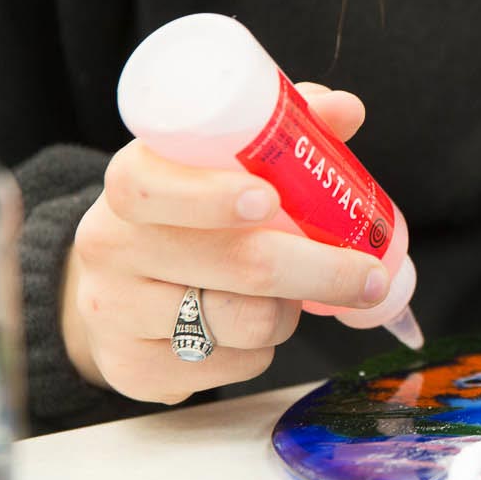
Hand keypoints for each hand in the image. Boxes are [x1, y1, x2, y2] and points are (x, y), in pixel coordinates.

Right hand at [61, 83, 392, 404]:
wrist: (118, 287)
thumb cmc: (188, 217)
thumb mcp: (219, 167)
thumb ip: (281, 133)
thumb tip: (344, 109)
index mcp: (132, 183)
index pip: (150, 185)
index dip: (211, 193)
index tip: (269, 199)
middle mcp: (111, 246)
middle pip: (233, 262)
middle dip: (319, 270)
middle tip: (369, 275)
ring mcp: (115, 312)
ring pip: (243, 321)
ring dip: (289, 312)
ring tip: (287, 296)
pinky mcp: (133, 369)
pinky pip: (232, 366)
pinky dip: (260, 350)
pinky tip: (245, 329)